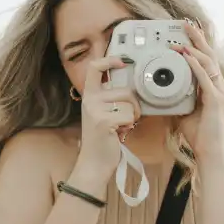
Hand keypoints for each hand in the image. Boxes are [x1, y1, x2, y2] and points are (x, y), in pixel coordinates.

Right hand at [78, 57, 140, 178]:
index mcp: (89, 96)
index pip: (94, 68)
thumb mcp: (102, 113)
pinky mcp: (104, 121)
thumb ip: (111, 99)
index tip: (122, 62)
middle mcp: (90, 100)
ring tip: (121, 127)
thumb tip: (131, 87)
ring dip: (132, 117)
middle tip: (126, 119)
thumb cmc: (103, 138)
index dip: (109, 60)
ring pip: (129, 104)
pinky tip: (119, 133)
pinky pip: (129, 116)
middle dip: (134, 106)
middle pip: (126, 91)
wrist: (94, 163)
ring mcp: (96, 110)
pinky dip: (129, 126)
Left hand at [170, 21, 223, 159]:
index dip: (195, 44)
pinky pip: (205, 78)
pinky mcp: (216, 100)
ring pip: (208, 63)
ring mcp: (219, 91)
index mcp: (210, 86)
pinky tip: (187, 57)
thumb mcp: (183, 111)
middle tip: (184, 23)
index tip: (184, 32)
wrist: (209, 152)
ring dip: (194, 49)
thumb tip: (161, 92)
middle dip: (197, 37)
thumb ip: (177, 99)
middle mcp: (217, 85)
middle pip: (208, 55)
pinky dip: (196, 66)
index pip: (204, 59)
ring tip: (181, 38)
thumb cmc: (198, 134)